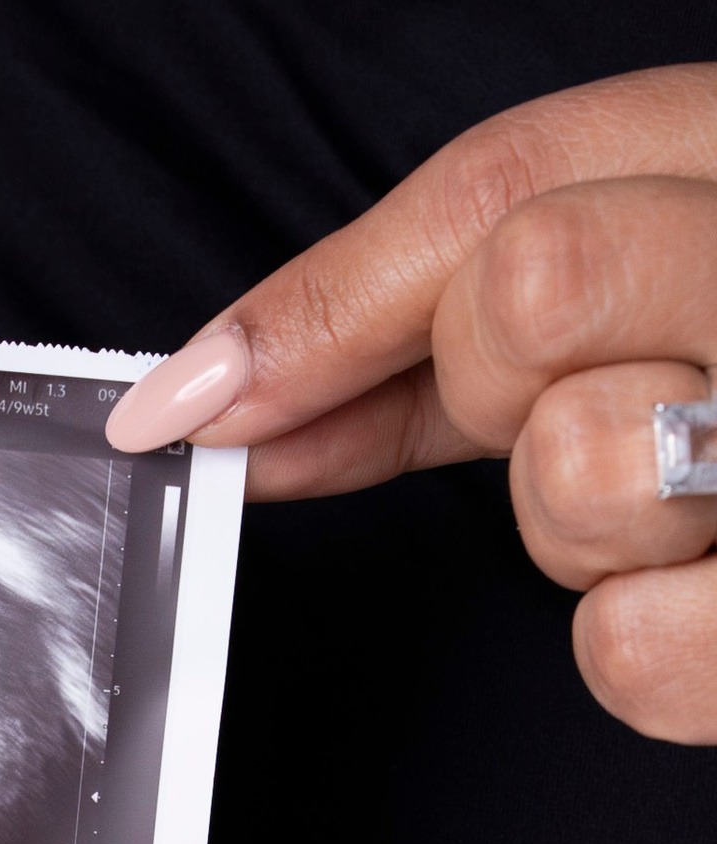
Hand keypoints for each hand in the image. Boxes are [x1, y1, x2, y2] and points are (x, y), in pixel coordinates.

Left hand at [101, 63, 716, 737]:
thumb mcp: (635, 275)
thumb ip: (418, 326)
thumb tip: (206, 403)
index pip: (502, 192)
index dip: (317, 316)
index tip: (180, 417)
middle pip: (525, 296)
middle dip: (504, 389)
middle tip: (596, 411)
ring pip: (581, 465)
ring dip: (587, 525)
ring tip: (690, 504)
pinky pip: (634, 651)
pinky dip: (638, 651)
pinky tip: (709, 599)